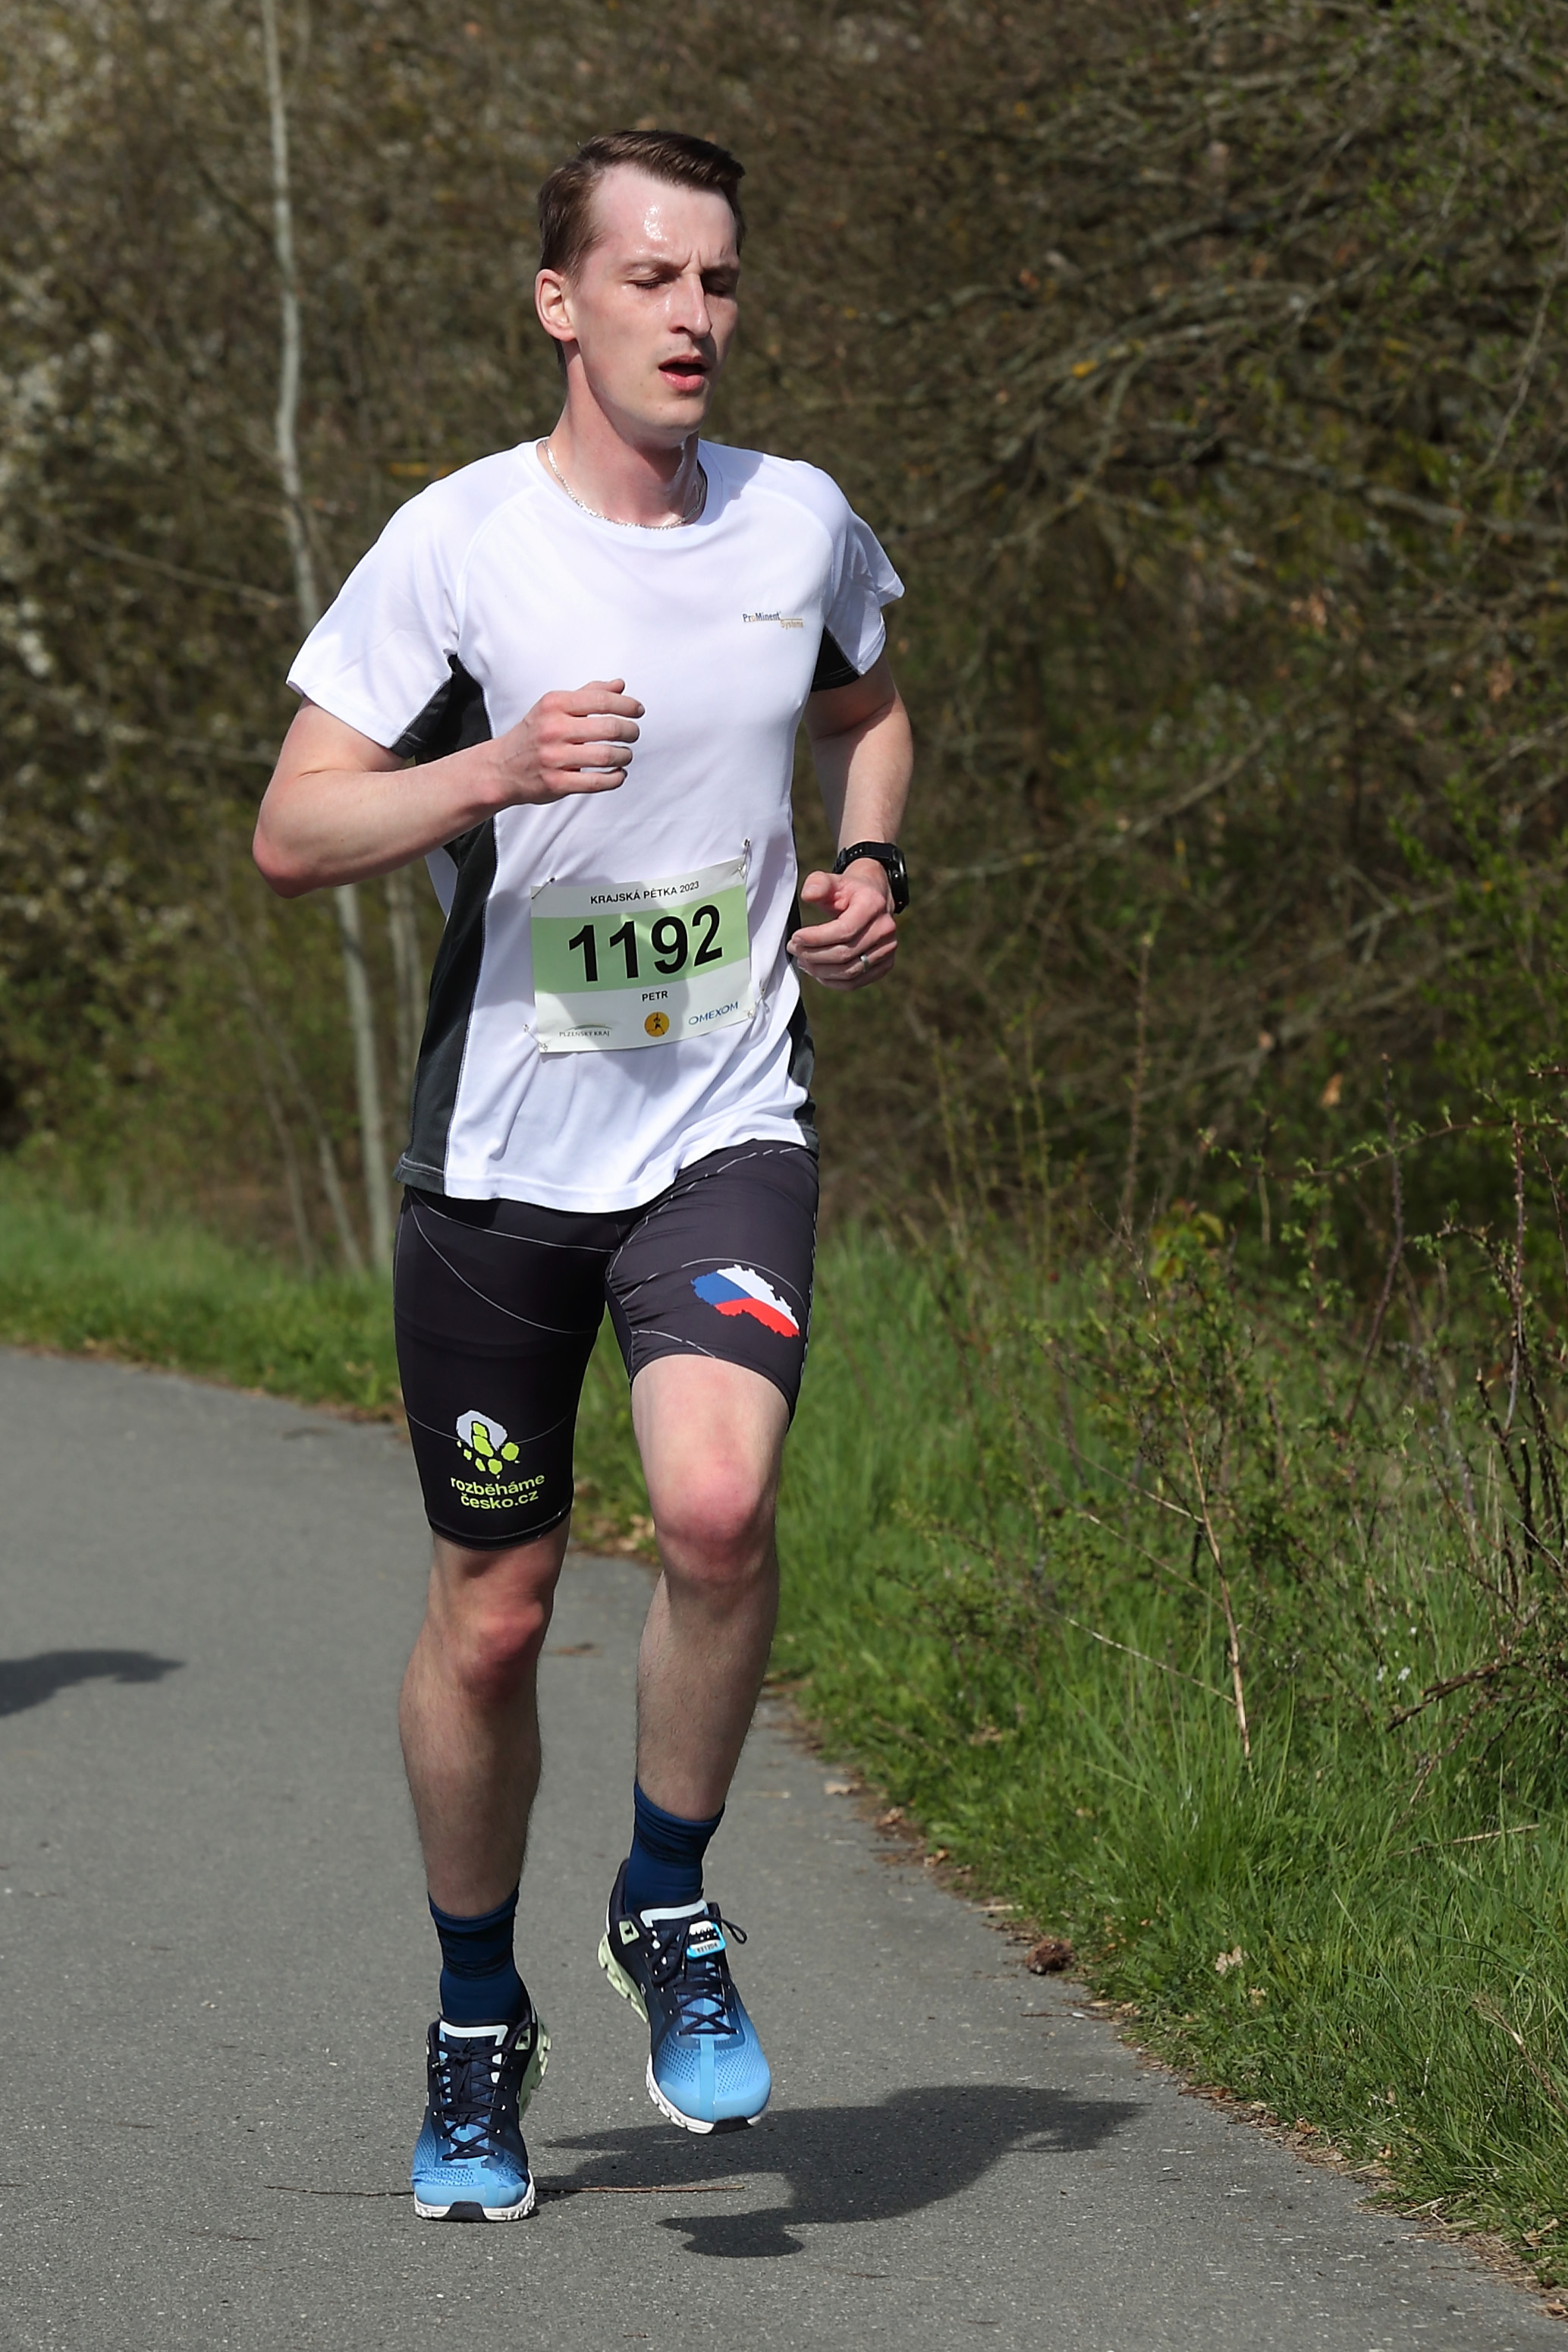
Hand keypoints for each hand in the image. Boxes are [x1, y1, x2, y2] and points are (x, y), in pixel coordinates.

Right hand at [488, 679, 642, 806]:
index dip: (627, 705)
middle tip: (634, 734)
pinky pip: (596, 782)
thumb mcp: (554, 707)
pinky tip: (618, 774)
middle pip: (609, 728)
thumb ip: (588, 694)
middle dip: (630, 731)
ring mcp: (554, 758)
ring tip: (626, 754)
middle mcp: (553, 729)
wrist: (501, 767)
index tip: (638, 711)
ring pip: (606, 756)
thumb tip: (619, 686)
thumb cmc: (533, 734)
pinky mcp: (556, 783)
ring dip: (625, 755)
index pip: (602, 700)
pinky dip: (615, 778)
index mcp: (554, 704)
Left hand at [787, 862, 896, 990]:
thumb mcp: (833, 881)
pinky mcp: (885, 964)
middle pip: (845, 954)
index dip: (816, 938)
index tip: (796, 938)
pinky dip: (833, 981)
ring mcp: (887, 949)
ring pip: (849, 971)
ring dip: (820, 970)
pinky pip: (855, 982)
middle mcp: (885, 929)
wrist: (873, 898)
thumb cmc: (849, 891)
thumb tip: (808, 894)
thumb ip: (818, 883)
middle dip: (813, 955)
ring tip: (803, 960)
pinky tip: (818, 972)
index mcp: (873, 905)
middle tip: (794, 949)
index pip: (843, 930)